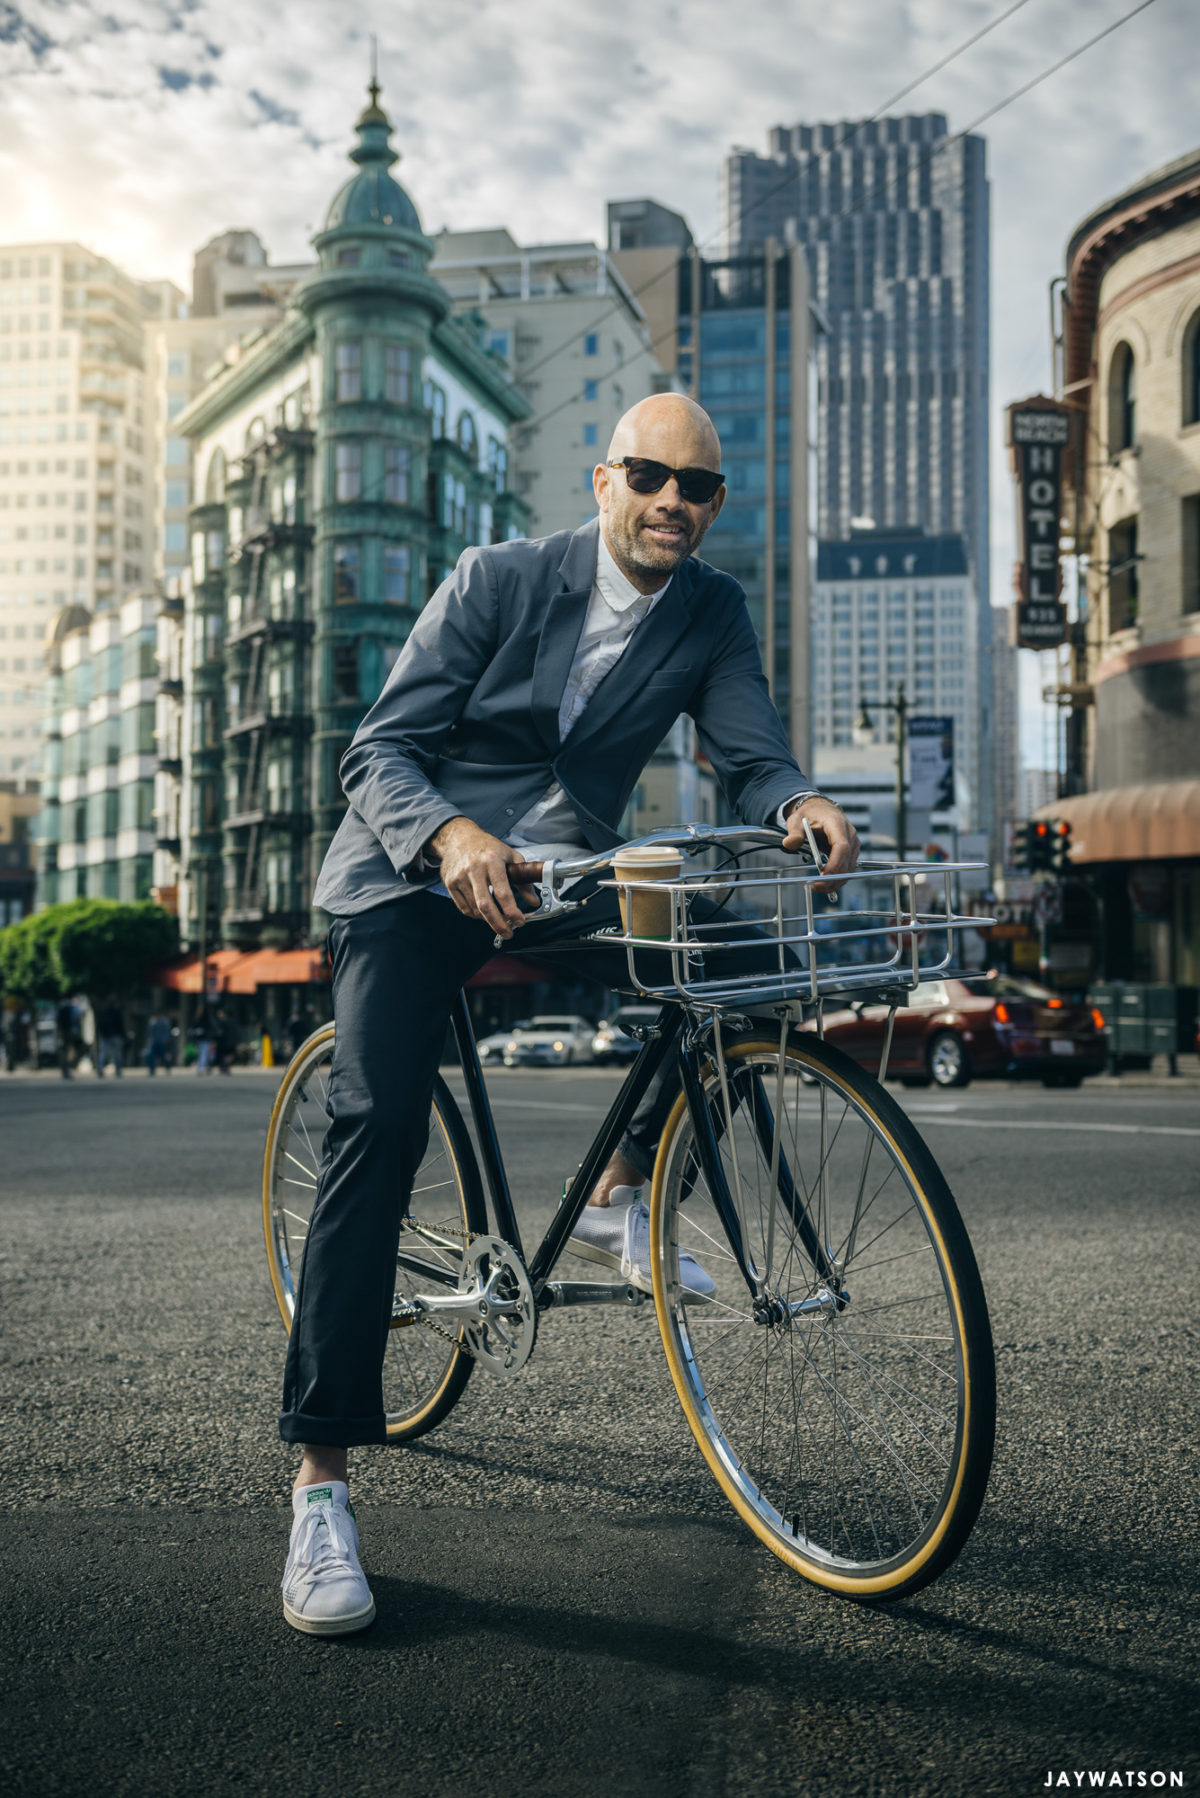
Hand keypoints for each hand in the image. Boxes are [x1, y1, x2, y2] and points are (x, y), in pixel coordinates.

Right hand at [429, 817, 543, 938]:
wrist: (458, 837)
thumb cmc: (488, 847)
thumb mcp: (511, 857)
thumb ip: (523, 880)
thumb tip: (533, 902)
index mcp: (492, 860)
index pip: (502, 892)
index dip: (512, 911)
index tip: (520, 921)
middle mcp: (474, 869)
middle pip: (485, 906)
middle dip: (498, 924)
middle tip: (508, 933)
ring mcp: (459, 877)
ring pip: (475, 909)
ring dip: (488, 919)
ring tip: (498, 919)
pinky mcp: (449, 883)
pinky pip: (464, 908)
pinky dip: (476, 914)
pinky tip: (484, 912)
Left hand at [781, 797, 860, 893]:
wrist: (821, 810)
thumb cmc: (810, 814)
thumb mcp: (797, 820)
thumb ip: (794, 833)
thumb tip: (788, 844)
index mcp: (837, 824)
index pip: (842, 847)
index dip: (835, 864)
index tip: (823, 876)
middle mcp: (850, 835)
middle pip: (847, 862)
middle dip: (833, 878)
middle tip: (815, 887)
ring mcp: (853, 844)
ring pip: (849, 868)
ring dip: (835, 881)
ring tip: (817, 887)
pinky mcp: (851, 852)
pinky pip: (847, 868)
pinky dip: (837, 878)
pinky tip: (824, 883)